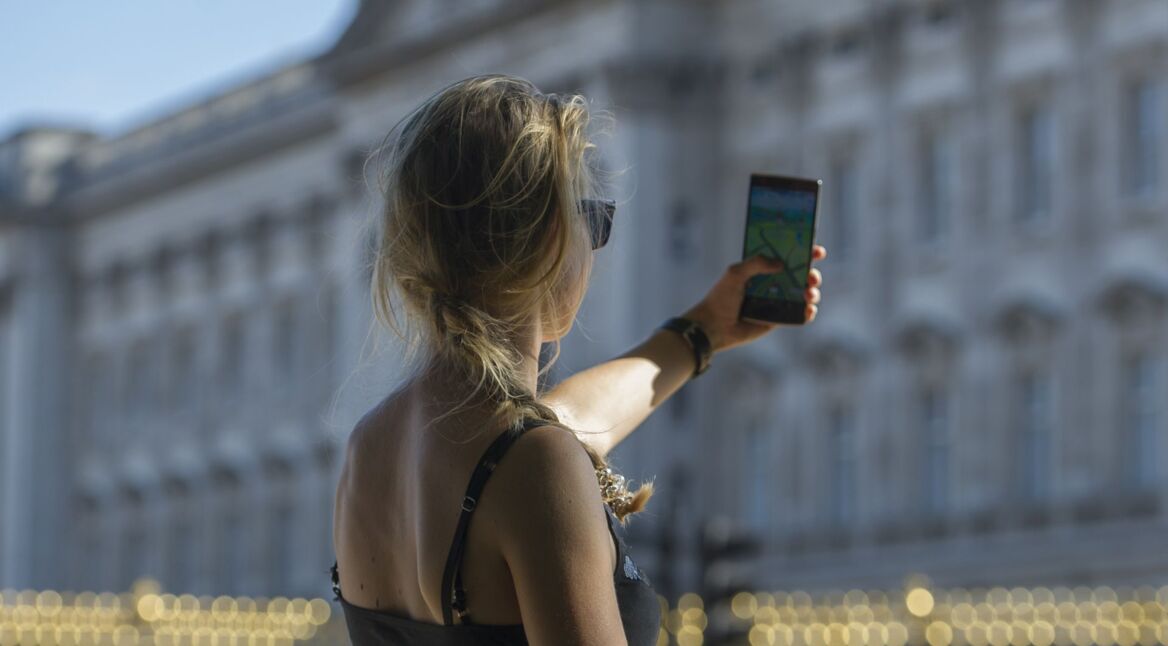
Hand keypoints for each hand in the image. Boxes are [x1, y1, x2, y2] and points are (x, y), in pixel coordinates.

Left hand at [681, 245, 825, 352]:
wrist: (713, 327)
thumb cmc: (721, 298)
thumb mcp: (735, 273)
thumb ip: (756, 263)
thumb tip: (781, 263)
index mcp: (762, 268)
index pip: (786, 256)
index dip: (803, 251)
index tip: (816, 250)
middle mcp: (773, 283)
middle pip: (801, 274)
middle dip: (811, 273)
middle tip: (811, 276)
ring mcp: (777, 301)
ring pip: (804, 293)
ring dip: (813, 292)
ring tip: (808, 294)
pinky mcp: (779, 319)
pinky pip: (799, 314)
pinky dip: (808, 312)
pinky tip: (807, 309)